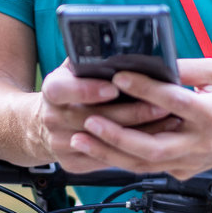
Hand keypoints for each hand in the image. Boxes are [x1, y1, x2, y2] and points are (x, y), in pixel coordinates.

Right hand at [37, 61, 181, 172]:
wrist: (44, 125)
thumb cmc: (71, 90)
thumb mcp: (73, 71)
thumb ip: (90, 62)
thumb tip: (121, 49)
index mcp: (52, 92)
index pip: (63, 90)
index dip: (88, 90)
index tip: (114, 87)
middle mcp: (52, 119)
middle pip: (93, 118)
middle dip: (131, 112)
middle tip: (161, 105)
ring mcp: (60, 144)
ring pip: (105, 142)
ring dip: (140, 133)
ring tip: (167, 121)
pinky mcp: (72, 163)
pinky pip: (107, 160)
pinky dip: (133, 151)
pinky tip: (156, 140)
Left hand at [65, 58, 211, 179]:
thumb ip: (186, 67)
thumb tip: (151, 59)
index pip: (174, 101)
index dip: (145, 89)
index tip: (119, 77)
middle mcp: (200, 143)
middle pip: (154, 146)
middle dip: (117, 136)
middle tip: (89, 121)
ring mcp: (190, 161)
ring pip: (144, 165)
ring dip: (109, 154)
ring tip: (80, 140)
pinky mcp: (182, 171)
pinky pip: (147, 168)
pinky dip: (120, 160)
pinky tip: (96, 150)